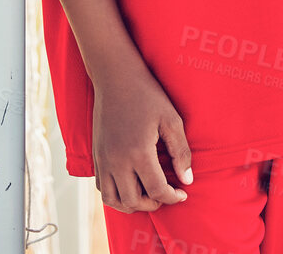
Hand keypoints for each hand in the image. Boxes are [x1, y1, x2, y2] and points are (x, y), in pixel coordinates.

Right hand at [91, 66, 193, 212]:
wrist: (116, 78)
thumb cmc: (148, 95)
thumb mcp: (172, 120)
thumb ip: (181, 152)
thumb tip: (187, 180)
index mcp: (139, 152)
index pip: (157, 190)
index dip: (173, 197)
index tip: (182, 193)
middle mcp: (117, 161)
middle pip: (133, 201)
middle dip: (153, 204)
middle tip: (167, 194)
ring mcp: (103, 159)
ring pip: (112, 200)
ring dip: (131, 204)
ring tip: (148, 195)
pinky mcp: (96, 155)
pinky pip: (101, 187)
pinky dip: (115, 194)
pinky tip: (130, 184)